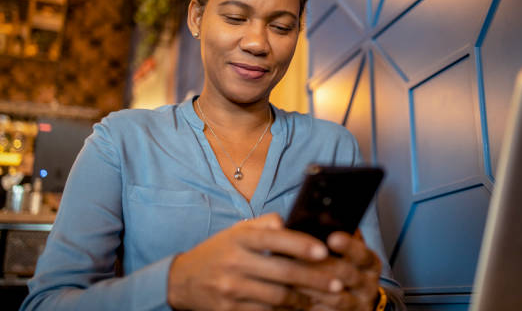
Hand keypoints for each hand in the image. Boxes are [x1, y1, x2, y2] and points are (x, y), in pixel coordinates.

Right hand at [167, 213, 345, 310]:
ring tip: (323, 298)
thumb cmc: (218, 251)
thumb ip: (264, 224)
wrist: (182, 280)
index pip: (274, 239)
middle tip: (338, 282)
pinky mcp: (229, 310)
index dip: (301, 245)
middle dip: (314, 279)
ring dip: (303, 300)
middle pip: (282, 272)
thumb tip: (289, 222)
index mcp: (240, 238)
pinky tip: (299, 309)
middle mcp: (235, 262)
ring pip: (277, 297)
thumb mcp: (236, 231)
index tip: (324, 251)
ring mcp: (231, 288)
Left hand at [298, 231, 381, 310]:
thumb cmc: (347, 268)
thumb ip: (340, 235)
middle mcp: (368, 284)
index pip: (362, 253)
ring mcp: (359, 304)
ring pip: (336, 297)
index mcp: (370, 263)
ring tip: (291, 278)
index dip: (348, 245)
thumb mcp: (350, 252)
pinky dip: (309, 305)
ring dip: (312, 287)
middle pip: (347, 274)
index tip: (332, 237)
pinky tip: (293, 297)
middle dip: (322, 265)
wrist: (357, 301)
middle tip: (299, 257)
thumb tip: (321, 215)